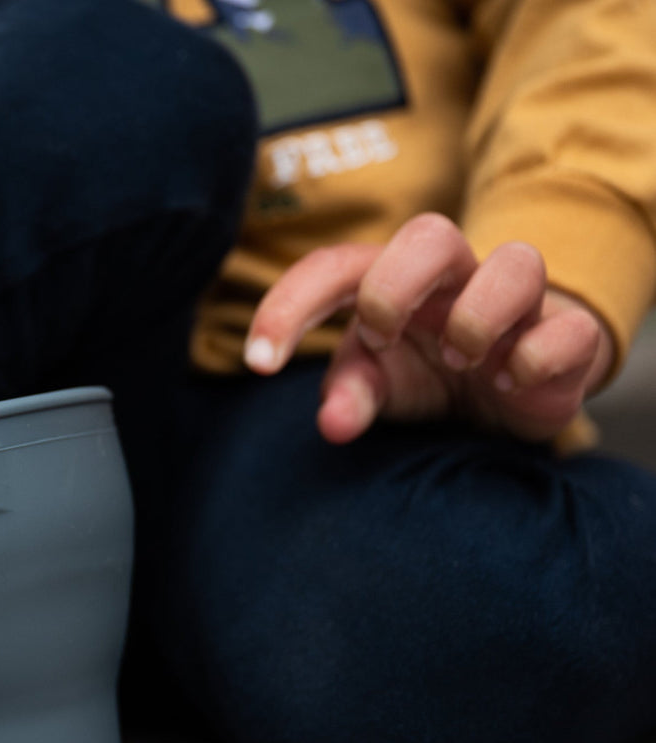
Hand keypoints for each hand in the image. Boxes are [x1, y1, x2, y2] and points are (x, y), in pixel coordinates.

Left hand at [243, 212, 613, 443]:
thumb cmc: (430, 369)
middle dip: (394, 287)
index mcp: (392, 279)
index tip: (259, 360)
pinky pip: (567, 330)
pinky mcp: (569, 335)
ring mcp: (517, 301)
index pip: (334, 268)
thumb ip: (351, 394)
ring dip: (476, 318)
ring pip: (515, 262)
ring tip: (458, 361)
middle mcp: (454, 277)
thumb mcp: (380, 382)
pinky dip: (534, 360)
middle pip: (430, 233)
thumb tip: (332, 423)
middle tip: (380, 336)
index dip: (289, 305)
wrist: (517, 387)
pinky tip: (509, 384)